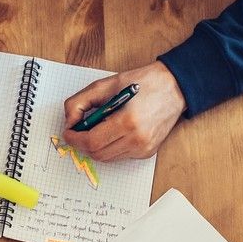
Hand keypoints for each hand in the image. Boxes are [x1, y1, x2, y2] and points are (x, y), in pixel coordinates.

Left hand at [63, 61, 183, 162]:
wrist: (174, 87)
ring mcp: (143, 149)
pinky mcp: (147, 152)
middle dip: (82, 144)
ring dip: (95, 146)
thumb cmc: (143, 83)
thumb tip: (70, 121)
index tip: (68, 132)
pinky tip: (113, 131)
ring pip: (107, 158)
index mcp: (127, 122)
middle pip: (97, 154)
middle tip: (78, 131)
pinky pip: (120, 156)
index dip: (75, 139)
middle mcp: (137, 140)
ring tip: (96, 128)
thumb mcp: (106, 84)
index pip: (91, 142)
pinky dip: (110, 147)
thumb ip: (80, 101)